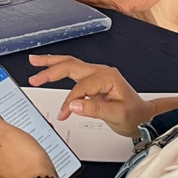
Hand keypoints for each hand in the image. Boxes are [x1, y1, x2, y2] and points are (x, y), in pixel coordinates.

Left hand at [0, 109, 56, 177]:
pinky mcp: (17, 177)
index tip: (16, 125)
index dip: (7, 126)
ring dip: (24, 147)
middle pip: (4, 142)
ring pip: (14, 152)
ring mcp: (6, 172)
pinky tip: (35, 157)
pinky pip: (21, 161)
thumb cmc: (26, 161)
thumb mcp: (7, 133)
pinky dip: (28, 158)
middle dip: (17, 137)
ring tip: (33, 147)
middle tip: (27, 136)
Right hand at [29, 54, 153, 137]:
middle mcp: (101, 71)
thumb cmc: (134, 115)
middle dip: (51, 70)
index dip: (70, 100)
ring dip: (52, 63)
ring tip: (35, 61)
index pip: (81, 87)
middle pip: (71, 66)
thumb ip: (94, 109)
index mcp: (108, 77)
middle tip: (34, 77)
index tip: (64, 113)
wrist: (143, 116)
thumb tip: (73, 105)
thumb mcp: (116, 115)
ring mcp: (97, 74)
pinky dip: (59, 68)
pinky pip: (73, 70)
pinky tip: (49, 68)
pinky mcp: (93, 79)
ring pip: (70, 64)